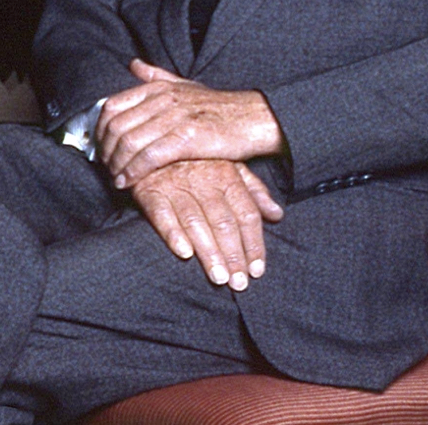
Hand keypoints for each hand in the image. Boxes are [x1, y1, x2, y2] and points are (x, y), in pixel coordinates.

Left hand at [97, 59, 283, 187]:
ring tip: (114, 178)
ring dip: (116, 165)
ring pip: (129, 142)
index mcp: (159, 86)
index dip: (100, 130)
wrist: (253, 118)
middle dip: (105, 151)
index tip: (100, 147)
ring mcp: (175, 117)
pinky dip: (133, 172)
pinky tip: (128, 182)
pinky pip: (149, 156)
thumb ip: (156, 75)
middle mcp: (163, 99)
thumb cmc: (219, 107)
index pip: (113, 106)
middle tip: (104, 167)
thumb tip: (133, 64)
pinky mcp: (187, 138)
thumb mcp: (185, 85)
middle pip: (116, 126)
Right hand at [132, 159, 283, 290]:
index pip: (246, 213)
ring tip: (219, 278)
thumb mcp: (230, 166)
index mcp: (227, 174)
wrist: (155, 144)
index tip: (257, 270)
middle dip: (233, 255)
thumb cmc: (199, 161)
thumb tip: (277, 214)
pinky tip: (184, 254)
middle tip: (239, 283)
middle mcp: (203, 179)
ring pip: (196, 222)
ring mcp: (176, 185)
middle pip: (223, 221)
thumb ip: (254, 191)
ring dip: (208, 252)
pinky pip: (162, 214)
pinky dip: (173, 234)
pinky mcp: (151, 191)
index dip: (254, 243)